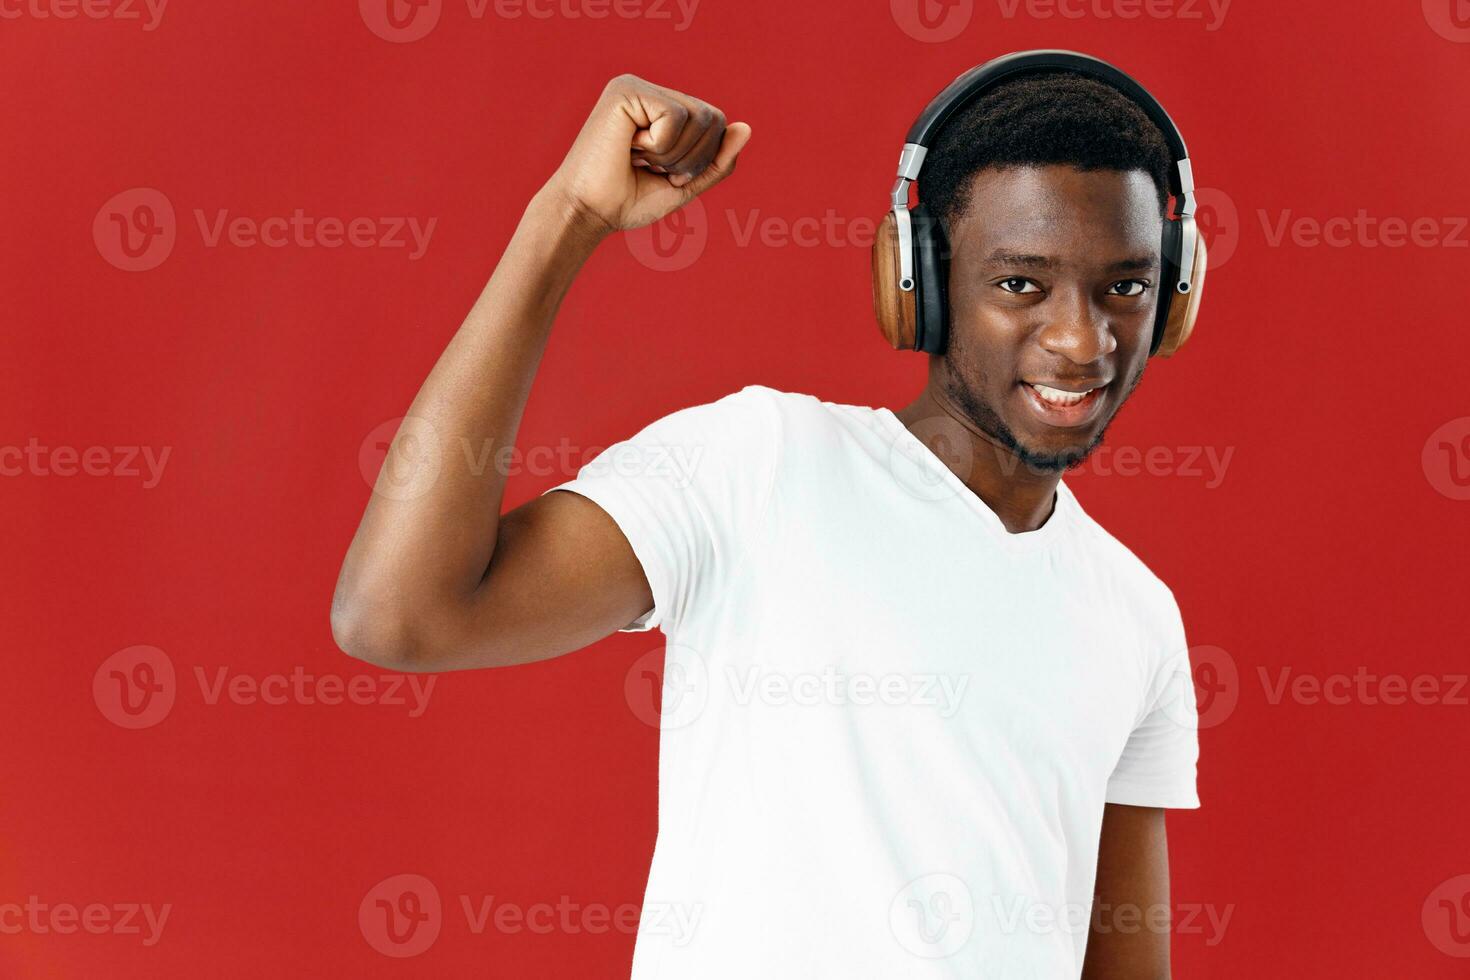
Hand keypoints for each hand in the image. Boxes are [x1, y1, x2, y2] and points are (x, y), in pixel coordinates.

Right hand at [545, 73, 751, 236]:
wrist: (586, 213)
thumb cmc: (627, 201)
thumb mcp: (685, 184)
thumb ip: (717, 160)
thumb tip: (746, 128)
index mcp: (661, 108)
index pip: (716, 122)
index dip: (703, 158)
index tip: (666, 173)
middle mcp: (649, 92)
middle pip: (713, 117)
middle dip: (692, 158)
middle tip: (653, 168)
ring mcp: (636, 87)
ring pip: (697, 117)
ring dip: (673, 154)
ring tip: (638, 158)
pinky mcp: (625, 91)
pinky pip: (675, 117)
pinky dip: (660, 145)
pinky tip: (628, 148)